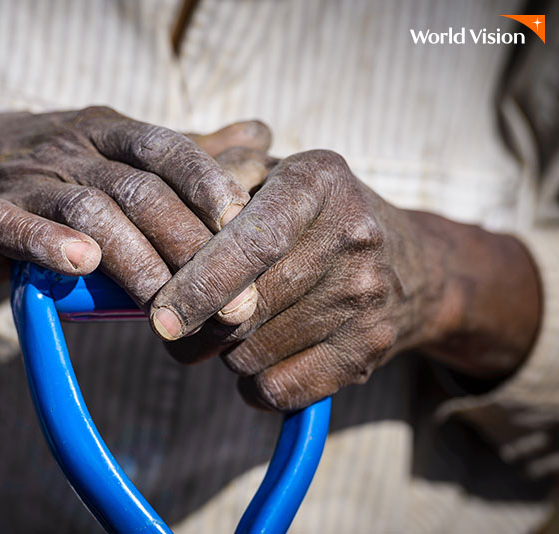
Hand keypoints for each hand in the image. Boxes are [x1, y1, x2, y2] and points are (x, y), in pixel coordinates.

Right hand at [0, 108, 266, 309]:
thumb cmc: (46, 174)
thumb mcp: (117, 153)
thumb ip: (188, 153)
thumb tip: (263, 136)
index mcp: (110, 133)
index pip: (171, 151)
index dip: (212, 189)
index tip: (249, 235)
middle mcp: (74, 149)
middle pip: (141, 190)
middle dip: (191, 248)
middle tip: (232, 304)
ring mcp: (28, 179)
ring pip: (90, 210)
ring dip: (136, 261)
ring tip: (168, 309)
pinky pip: (16, 224)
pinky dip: (49, 243)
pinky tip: (82, 266)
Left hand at [149, 150, 541, 410]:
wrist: (412, 265)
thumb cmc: (314, 218)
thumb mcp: (273, 179)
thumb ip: (215, 186)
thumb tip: (158, 233)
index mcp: (318, 180)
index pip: (251, 241)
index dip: (199, 283)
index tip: (160, 316)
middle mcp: (352, 233)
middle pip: (248, 306)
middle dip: (198, 327)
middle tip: (175, 327)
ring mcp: (367, 294)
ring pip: (256, 350)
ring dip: (224, 353)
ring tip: (228, 332)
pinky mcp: (371, 347)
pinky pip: (284, 388)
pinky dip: (254, 386)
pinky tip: (255, 363)